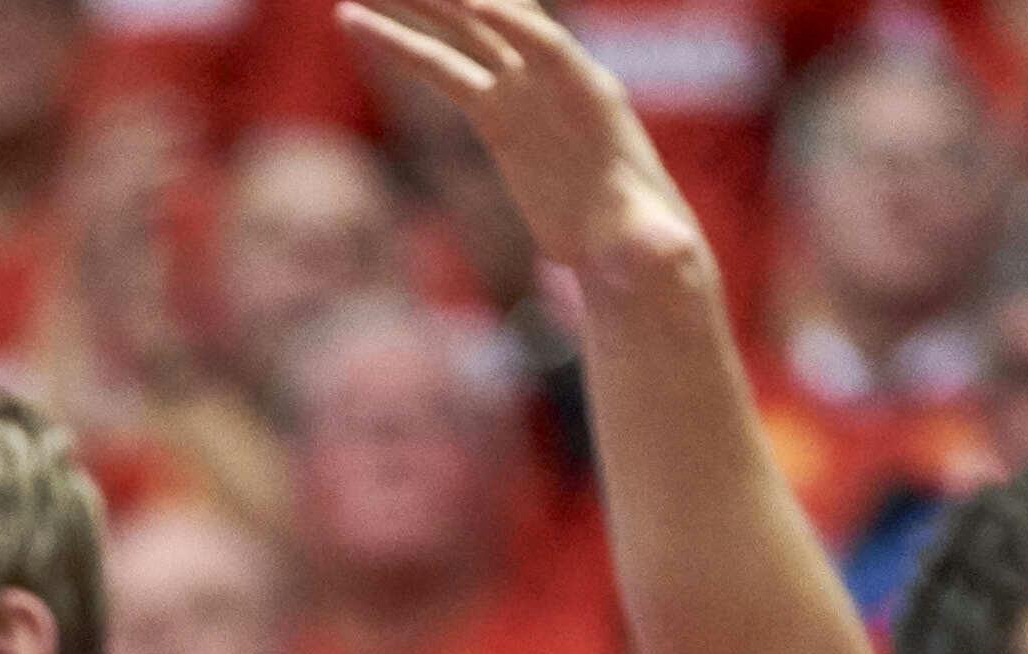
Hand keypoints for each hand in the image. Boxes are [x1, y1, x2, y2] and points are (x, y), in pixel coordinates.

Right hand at [337, 0, 717, 282]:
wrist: (625, 242)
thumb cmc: (644, 248)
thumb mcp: (652, 250)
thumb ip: (655, 248)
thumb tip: (669, 254)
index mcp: (594, 102)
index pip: (551, 50)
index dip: (515, 25)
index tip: (473, 3)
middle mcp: (554, 82)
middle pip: (500, 22)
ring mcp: (522, 91)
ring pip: (464, 33)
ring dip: (414, 7)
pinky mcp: (496, 114)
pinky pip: (443, 70)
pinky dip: (402, 46)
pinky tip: (358, 22)